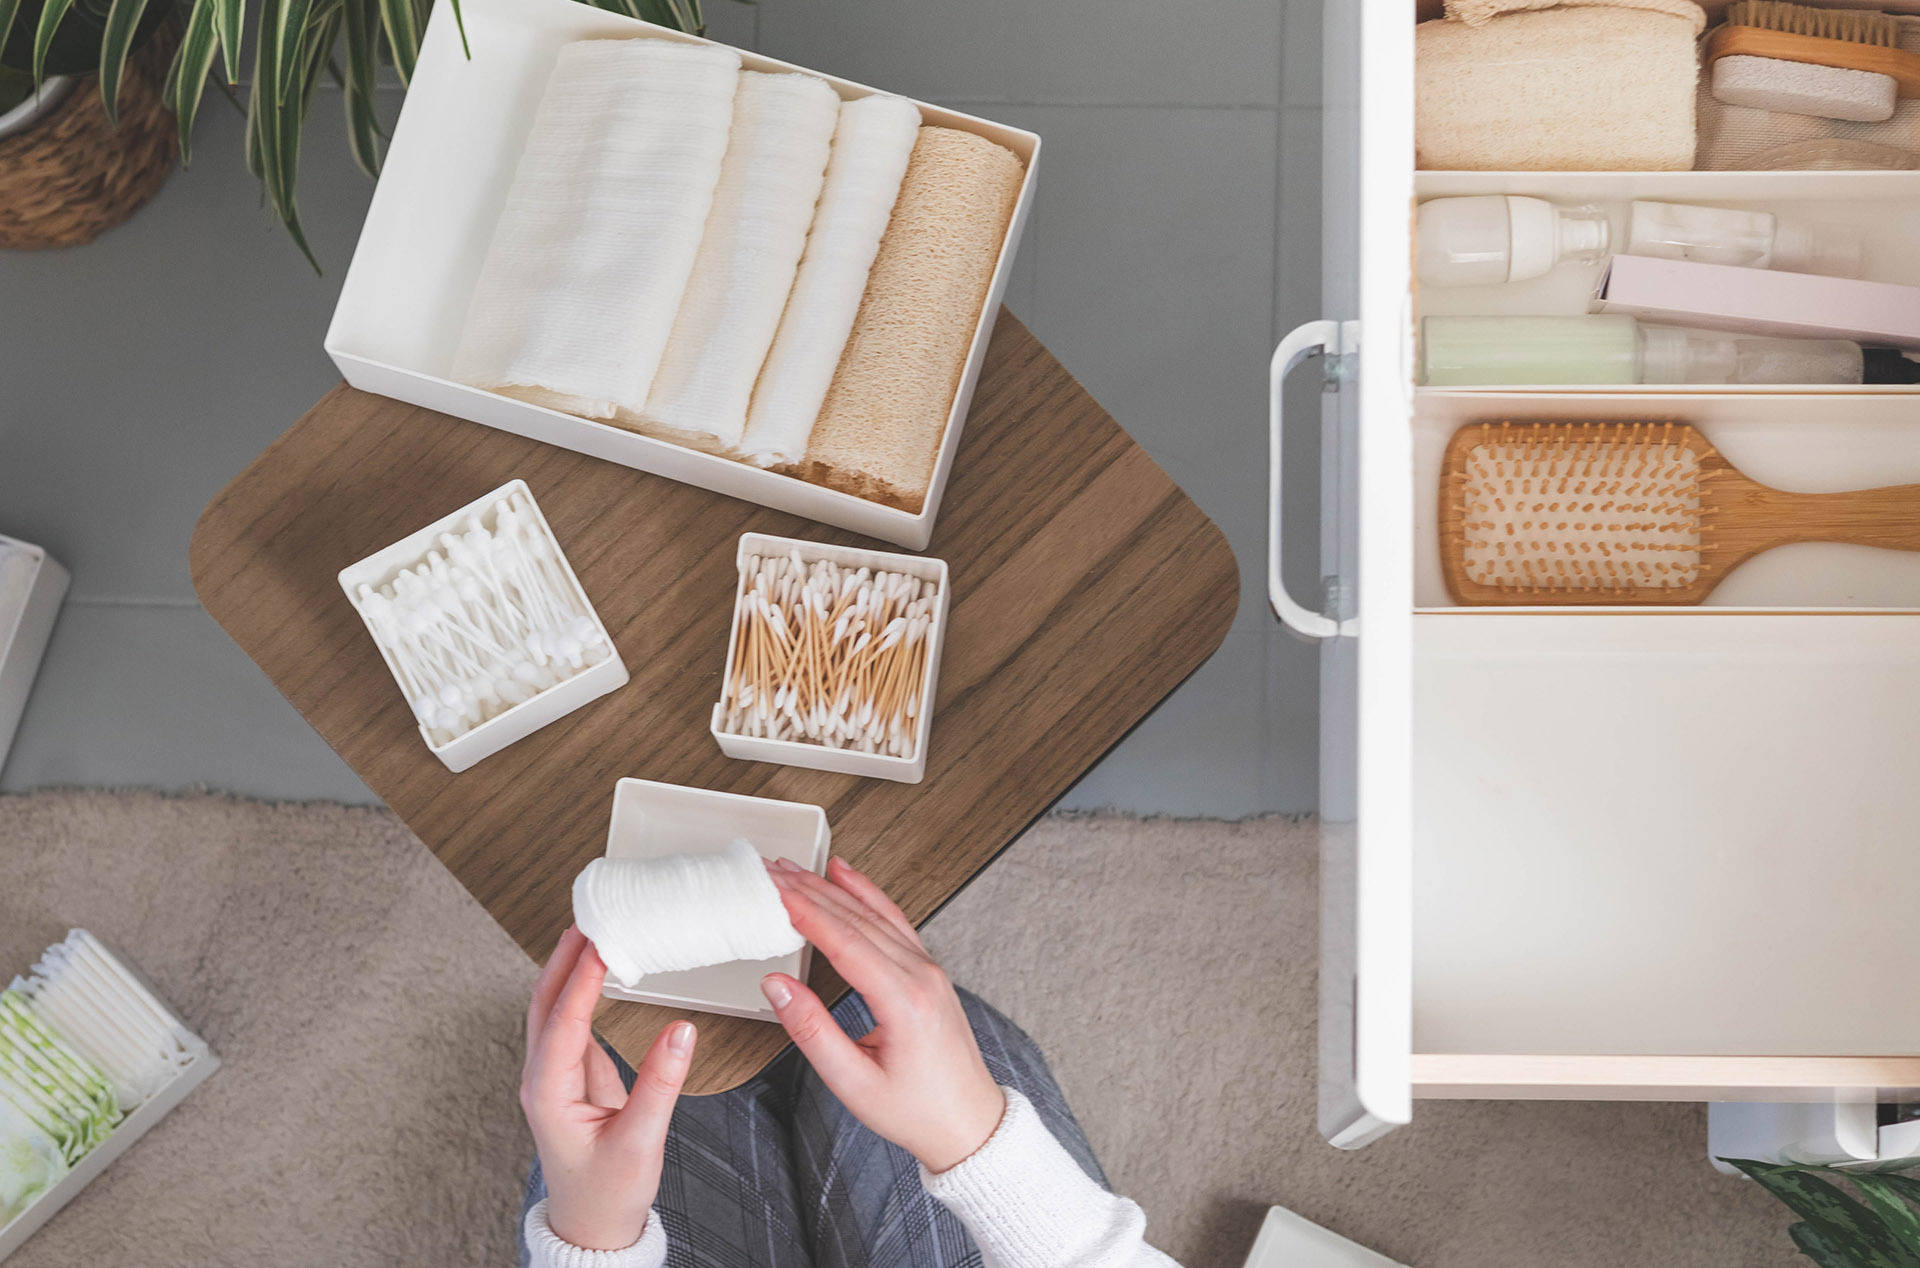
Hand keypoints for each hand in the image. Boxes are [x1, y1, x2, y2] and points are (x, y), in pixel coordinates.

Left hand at [521, 925, 695, 1250]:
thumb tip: (682, 1032)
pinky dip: (581, 989)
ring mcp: (552, 1077)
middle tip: (591, 916)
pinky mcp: (569, 1078)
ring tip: (594, 931)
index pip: (563, 1020)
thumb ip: (661, 1085)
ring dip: (568, 967)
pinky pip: (569, 1021)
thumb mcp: (640, 1142)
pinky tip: (600, 972)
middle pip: (543, 1001)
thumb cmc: (608, 1194)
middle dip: (565, 956)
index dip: (583, 976)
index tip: (604, 940)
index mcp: (549, 1093)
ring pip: (551, 1008)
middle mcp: (542, 1079)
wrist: (592, 1228)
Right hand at [760, 857, 1005, 1172]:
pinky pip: (895, 922)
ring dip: (834, 888)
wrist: (968, 1125)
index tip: (774, 890)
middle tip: (772, 871)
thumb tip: (778, 986)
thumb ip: (811, 1031)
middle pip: (858, 919)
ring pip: (876, 914)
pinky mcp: (929, 973)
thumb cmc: (917, 1112)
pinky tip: (848, 877)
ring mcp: (929, 971)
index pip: (846, 941)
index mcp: (904, 1001)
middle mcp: (921, 976)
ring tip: (798, 869)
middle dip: (810, 890)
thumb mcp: (853, 1082)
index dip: (805, 911)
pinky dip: (868, 895)